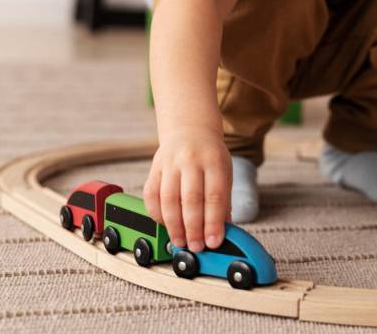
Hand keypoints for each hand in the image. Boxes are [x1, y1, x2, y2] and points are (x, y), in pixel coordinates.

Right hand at [143, 129, 231, 252]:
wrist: (190, 130)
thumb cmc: (211, 157)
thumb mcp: (224, 173)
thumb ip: (223, 201)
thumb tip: (221, 232)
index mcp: (214, 162)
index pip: (214, 196)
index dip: (213, 222)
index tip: (214, 242)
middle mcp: (191, 161)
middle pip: (190, 199)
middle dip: (193, 228)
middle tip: (196, 247)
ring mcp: (170, 163)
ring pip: (168, 198)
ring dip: (174, 225)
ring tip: (180, 242)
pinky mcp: (154, 168)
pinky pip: (151, 194)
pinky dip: (157, 213)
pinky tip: (165, 225)